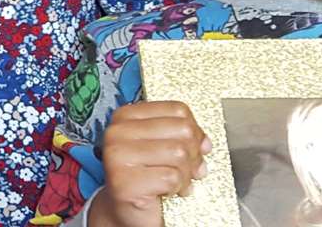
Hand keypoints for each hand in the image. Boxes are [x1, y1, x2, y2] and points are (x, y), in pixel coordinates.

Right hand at [90, 101, 208, 226]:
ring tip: (175, 182)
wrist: (127, 213)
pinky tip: (168, 192)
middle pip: (182, 130)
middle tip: (185, 169)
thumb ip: (182, 136)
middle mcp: (117, 132)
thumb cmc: (146, 179)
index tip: (191, 148)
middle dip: (192, 155)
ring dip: (185, 174)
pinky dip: (177, 188)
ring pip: (179, 153)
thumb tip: (204, 142)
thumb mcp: (163, 147)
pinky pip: (172, 177)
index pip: (178, 110)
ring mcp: (117, 155)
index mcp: (126, 116)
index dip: (194, 132)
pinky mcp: (125, 182)